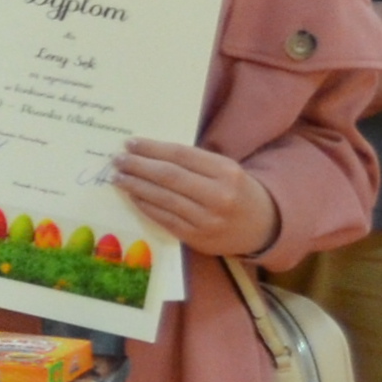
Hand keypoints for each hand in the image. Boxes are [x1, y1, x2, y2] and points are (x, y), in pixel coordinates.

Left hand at [112, 136, 280, 258]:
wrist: (264, 226)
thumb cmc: (237, 191)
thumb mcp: (226, 170)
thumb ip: (194, 162)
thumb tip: (150, 152)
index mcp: (226, 171)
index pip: (181, 155)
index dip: (152, 148)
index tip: (130, 143)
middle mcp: (218, 195)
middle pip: (169, 176)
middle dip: (138, 166)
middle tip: (118, 159)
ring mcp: (207, 219)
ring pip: (163, 199)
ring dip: (136, 186)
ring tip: (119, 177)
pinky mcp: (197, 238)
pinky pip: (164, 219)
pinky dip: (146, 205)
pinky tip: (133, 196)